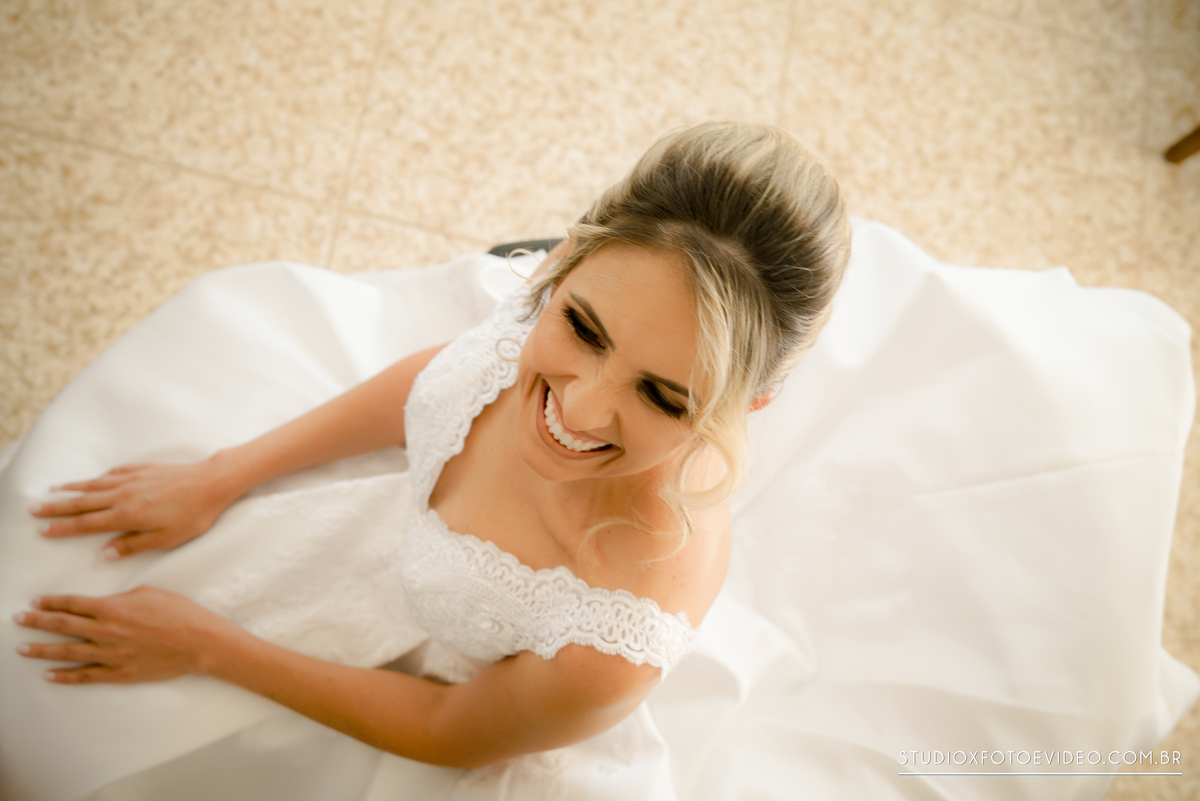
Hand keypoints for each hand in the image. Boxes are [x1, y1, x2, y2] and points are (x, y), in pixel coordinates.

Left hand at [12, 587, 235, 683]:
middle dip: (37, 622)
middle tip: (18, 620)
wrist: (198, 641)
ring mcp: (110, 655)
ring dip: (42, 649)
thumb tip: (106, 601)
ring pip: (68, 652)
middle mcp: (106, 631)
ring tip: (22, 648)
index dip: (52, 602)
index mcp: (112, 608)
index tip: (36, 601)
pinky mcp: (119, 673)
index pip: (73, 604)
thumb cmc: (178, 613)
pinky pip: (85, 675)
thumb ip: (122, 597)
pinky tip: (49, 675)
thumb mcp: (149, 593)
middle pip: (63, 626)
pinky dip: (65, 676)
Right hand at [29, 461, 238, 560]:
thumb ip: (133, 545)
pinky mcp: (144, 469)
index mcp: (126, 516)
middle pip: (83, 503)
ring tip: (52, 491)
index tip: (43, 529)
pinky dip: (98, 478)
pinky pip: (113, 474)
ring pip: (94, 485)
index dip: (62, 528)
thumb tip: (105, 554)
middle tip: (33, 509)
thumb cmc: (193, 515)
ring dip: (72, 489)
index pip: (86, 524)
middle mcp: (124, 495)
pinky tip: (92, 480)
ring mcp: (133, 479)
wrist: (212, 483)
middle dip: (56, 507)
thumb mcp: (166, 539)